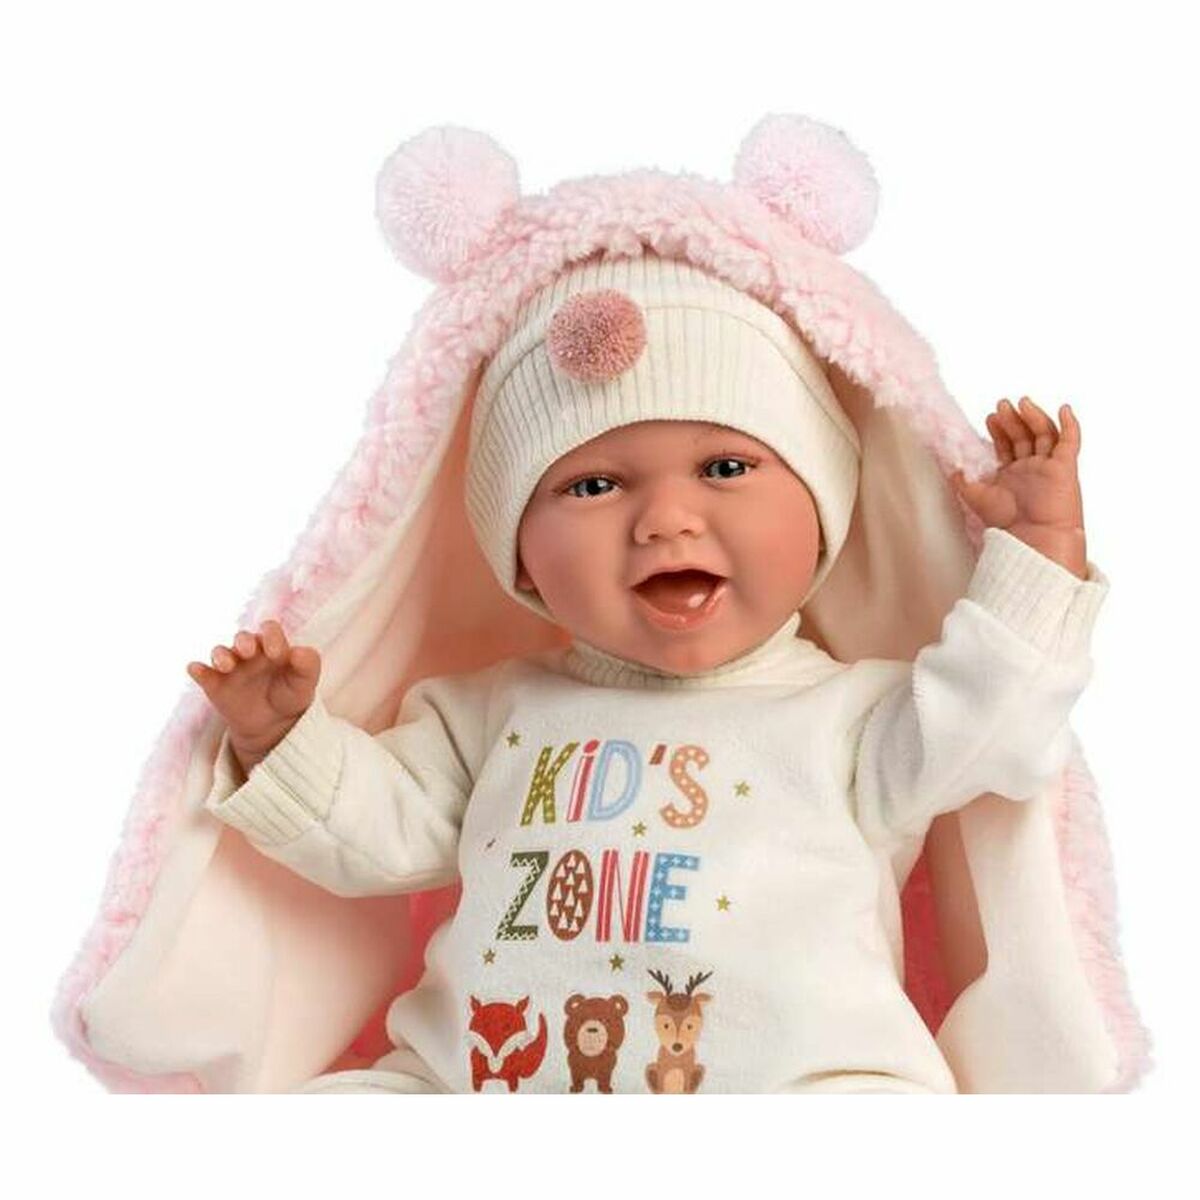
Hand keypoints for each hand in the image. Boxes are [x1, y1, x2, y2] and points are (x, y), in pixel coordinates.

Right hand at [186, 619, 321, 777]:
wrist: (274, 725)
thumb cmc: (291, 695)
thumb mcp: (305, 682)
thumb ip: (308, 664)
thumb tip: (299, 651)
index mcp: (272, 645)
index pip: (269, 630)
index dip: (271, 636)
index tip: (277, 653)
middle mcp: (249, 651)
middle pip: (242, 637)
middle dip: (243, 642)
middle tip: (248, 652)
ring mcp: (230, 667)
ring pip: (220, 652)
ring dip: (220, 655)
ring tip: (226, 665)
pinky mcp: (215, 684)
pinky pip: (203, 673)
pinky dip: (197, 670)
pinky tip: (195, 669)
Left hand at [950, 396, 1087, 578]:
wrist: (1031, 537)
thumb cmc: (1006, 522)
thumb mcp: (975, 497)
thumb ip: (963, 482)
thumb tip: (952, 468)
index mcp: (1012, 474)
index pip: (1007, 444)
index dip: (1000, 429)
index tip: (990, 417)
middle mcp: (1031, 468)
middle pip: (1024, 435)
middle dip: (1013, 419)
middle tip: (1002, 405)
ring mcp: (1049, 467)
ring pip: (1045, 434)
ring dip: (1035, 417)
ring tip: (1022, 403)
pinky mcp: (1065, 467)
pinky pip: (1071, 441)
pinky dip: (1070, 424)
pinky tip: (1063, 409)